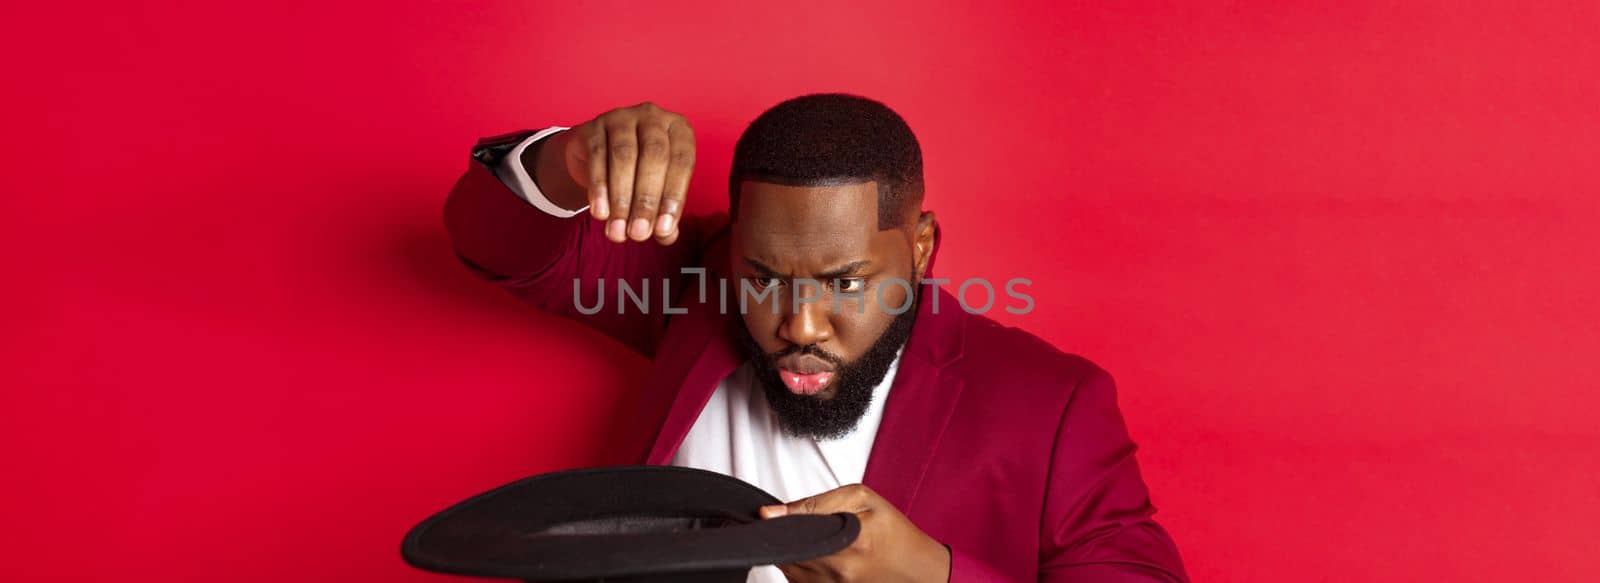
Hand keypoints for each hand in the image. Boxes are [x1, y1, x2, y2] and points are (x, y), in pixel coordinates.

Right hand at [534, 102, 694, 244]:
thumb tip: (666, 235)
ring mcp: (623, 117)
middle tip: (639, 234)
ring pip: (624, 156)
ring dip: (622, 197)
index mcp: (679, 129)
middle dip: (646, 200)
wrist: (597, 152)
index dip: (674, 197)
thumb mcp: (657, 189)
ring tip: (618, 230)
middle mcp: (654, 117)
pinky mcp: (595, 125)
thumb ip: (665, 213)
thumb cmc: (639, 171)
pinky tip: (600, 213)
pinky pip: (598, 156)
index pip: (682, 162)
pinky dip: (599, 188)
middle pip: (654, 156)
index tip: (664, 229)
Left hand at [759, 484, 950, 582]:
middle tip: (797, 523)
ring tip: (812, 539)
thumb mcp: (862, 499)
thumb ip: (815, 503)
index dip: (776, 524)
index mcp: (849, 542)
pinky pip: (797, 581)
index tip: (769, 516)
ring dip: (791, 552)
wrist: (915, 570)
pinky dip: (800, 566)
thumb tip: (772, 512)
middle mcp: (838, 571)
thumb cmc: (893, 533)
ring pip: (787, 569)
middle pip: (784, 553)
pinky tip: (817, 555)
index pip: (790, 534)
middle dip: (783, 536)